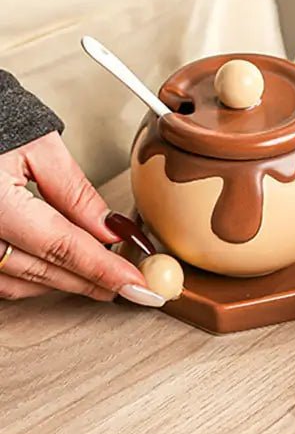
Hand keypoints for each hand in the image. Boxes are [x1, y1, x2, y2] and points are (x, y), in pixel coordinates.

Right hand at [0, 132, 161, 305]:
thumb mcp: (39, 147)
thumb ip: (75, 191)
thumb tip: (111, 228)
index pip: (60, 246)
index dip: (103, 269)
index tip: (136, 283)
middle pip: (42, 271)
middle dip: (91, 281)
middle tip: (131, 286)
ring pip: (18, 283)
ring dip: (63, 282)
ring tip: (103, 277)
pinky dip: (31, 279)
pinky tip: (60, 270)